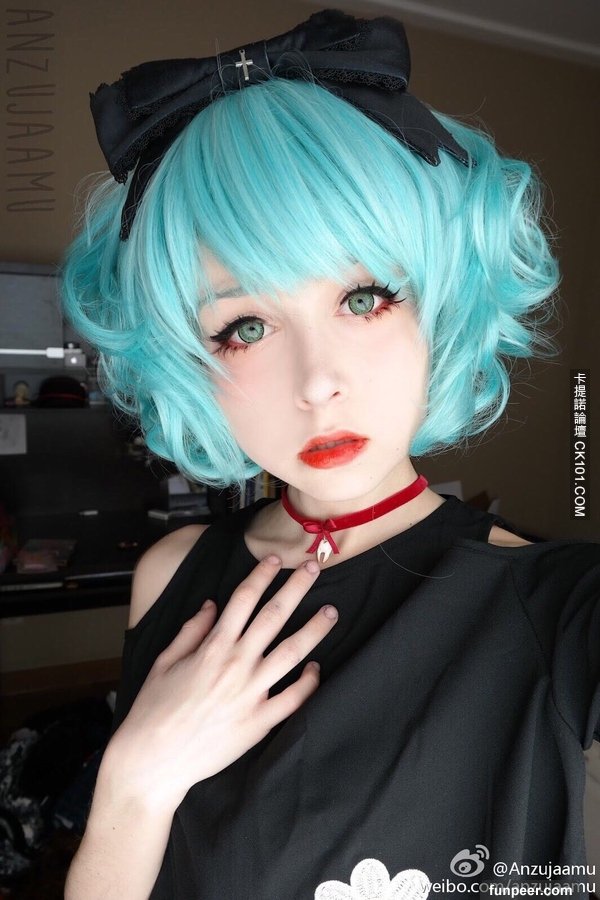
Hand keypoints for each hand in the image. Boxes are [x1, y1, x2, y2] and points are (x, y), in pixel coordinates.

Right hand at [103, 556, 336, 812]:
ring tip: (332, 612)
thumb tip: (212, 604)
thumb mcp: (164, 662)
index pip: (243, 599)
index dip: (261, 576)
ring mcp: (251, 693)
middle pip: (274, 616)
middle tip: (313, 568)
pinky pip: (292, 699)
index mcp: (212, 647)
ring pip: (292, 653)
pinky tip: (316, 668)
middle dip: (296, 588)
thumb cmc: (153, 710)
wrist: (153, 761)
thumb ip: (191, 630)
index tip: (274, 559)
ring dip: (314, 630)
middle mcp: (236, 664)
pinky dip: (308, 682)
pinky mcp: (259, 723)